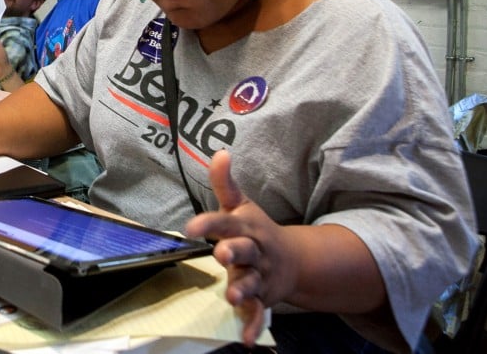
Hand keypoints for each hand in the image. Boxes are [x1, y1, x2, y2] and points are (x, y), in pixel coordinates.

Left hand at [184, 150, 295, 347]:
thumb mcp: (240, 205)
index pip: (226, 222)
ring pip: (251, 283)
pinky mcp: (262, 298)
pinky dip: (253, 326)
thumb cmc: (255, 230)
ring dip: (242, 289)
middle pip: (244, 251)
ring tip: (230, 296)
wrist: (294, 260)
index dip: (210, 222)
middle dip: (233, 252)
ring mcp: (260, 276)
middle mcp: (254, 251)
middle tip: (221, 254)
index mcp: (246, 226)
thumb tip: (219, 152)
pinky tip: (246, 339)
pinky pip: (258, 313)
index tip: (192, 225)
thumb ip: (225, 182)